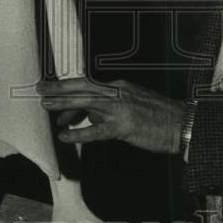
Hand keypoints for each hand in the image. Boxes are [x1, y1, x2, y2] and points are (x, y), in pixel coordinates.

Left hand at [39, 77, 185, 154]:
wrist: (183, 124)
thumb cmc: (160, 117)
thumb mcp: (133, 103)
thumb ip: (110, 107)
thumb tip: (89, 115)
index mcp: (119, 87)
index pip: (88, 86)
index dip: (68, 90)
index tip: (53, 95)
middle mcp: (118, 93)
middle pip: (82, 87)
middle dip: (59, 88)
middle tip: (40, 89)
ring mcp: (121, 109)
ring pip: (86, 102)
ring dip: (63, 104)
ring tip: (45, 106)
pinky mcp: (125, 127)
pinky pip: (97, 130)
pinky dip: (79, 132)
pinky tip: (65, 135)